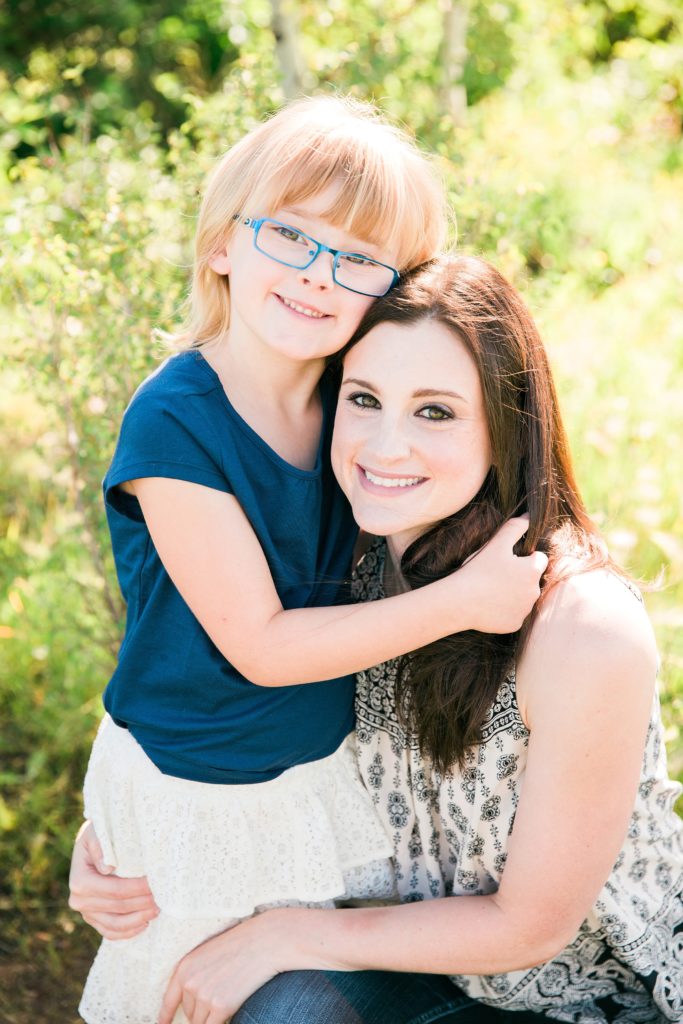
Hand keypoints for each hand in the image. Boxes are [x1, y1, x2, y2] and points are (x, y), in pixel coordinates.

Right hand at [68, 821, 158, 938]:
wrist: (94, 841)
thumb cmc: (101, 833)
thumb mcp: (98, 832)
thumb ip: (102, 847)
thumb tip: (107, 868)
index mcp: (80, 880)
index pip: (115, 890)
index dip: (138, 888)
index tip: (157, 883)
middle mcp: (79, 900)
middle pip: (118, 907)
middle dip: (143, 903)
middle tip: (165, 898)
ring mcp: (86, 912)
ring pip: (115, 925)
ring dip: (139, 919)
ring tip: (158, 909)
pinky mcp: (93, 919)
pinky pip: (110, 932)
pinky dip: (128, 931)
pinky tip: (145, 923)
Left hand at [158, 910, 291, 1023]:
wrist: (264, 942)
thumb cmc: (240, 945)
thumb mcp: (209, 954)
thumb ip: (195, 975)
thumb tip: (190, 1001)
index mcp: (184, 967)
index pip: (168, 1000)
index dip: (165, 1016)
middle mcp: (190, 983)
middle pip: (189, 1013)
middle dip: (201, 1010)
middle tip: (221, 992)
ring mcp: (204, 996)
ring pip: (200, 1022)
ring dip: (212, 1017)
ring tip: (229, 994)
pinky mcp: (221, 1006)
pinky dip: (220, 1022)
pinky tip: (231, 1008)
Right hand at [458, 516, 547, 633]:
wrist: (460, 602)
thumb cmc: (477, 570)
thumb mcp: (496, 544)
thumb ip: (515, 527)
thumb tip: (529, 516)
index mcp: (532, 570)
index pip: (539, 559)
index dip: (524, 558)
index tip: (507, 560)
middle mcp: (534, 591)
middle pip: (532, 580)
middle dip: (520, 576)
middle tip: (496, 575)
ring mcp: (525, 610)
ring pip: (524, 597)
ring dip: (513, 593)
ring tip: (491, 590)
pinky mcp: (515, 624)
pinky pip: (514, 614)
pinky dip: (505, 610)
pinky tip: (489, 605)